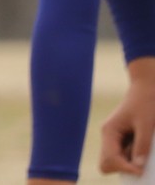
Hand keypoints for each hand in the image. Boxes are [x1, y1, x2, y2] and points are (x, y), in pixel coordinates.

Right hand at [100, 57, 154, 175]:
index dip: (125, 168)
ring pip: (117, 161)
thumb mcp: (146, 124)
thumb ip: (141, 145)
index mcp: (109, 131)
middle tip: (142, 164)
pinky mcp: (124, 137)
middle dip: (124, 168)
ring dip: (131, 162)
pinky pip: (125, 155)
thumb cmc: (147, 102)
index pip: (109, 160)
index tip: (141, 170)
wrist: (148, 86)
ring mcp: (116, 137)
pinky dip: (135, 157)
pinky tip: (146, 148)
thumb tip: (138, 166)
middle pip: (108, 163)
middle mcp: (109, 136)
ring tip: (146, 153)